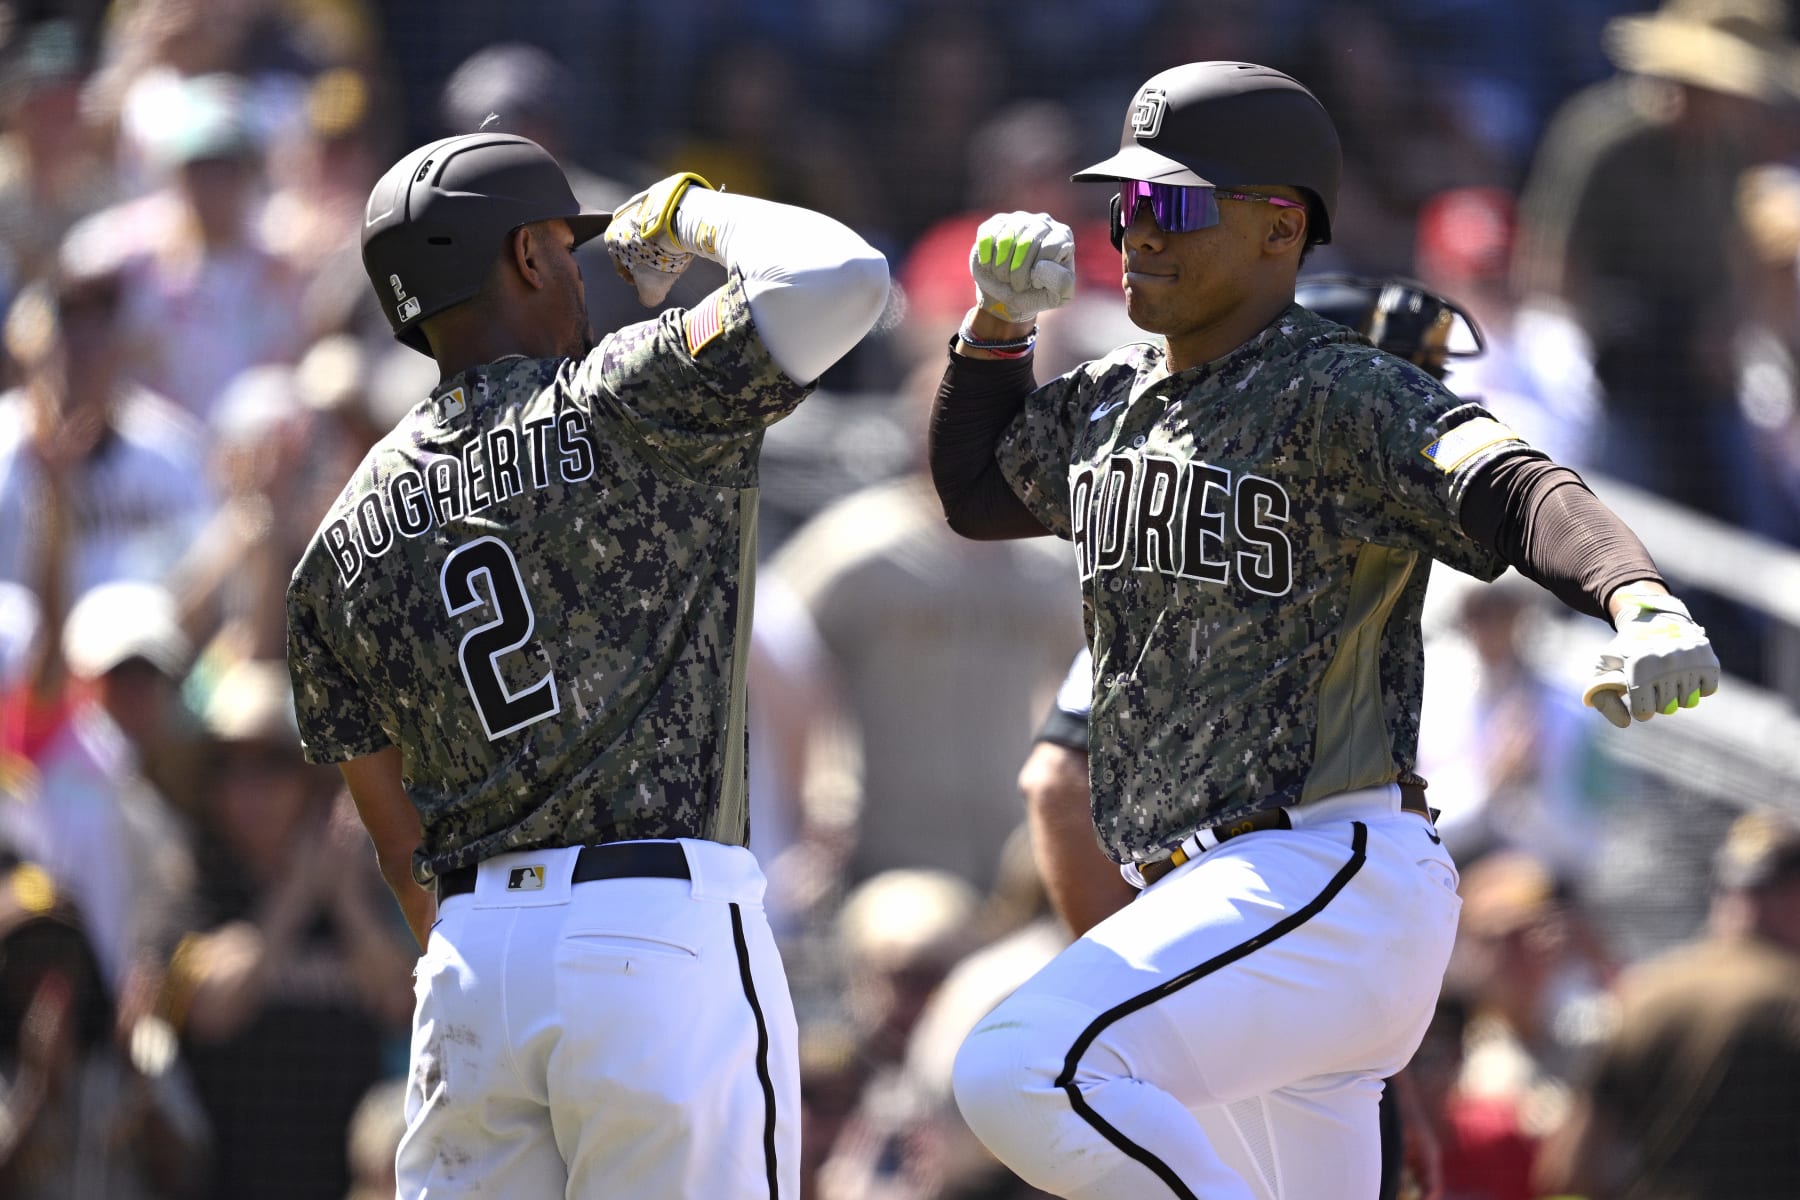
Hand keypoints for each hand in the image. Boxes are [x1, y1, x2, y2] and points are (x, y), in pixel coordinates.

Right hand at [604, 171, 714, 306]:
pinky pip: (662, 218)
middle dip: (648, 260)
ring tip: (674, 253)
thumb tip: (648, 299)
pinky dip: (668, 228)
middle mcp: (620, 217)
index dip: (637, 280)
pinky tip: (679, 237)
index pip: (622, 266)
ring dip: (658, 244)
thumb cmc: (658, 259)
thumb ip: (646, 299)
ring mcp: (639, 202)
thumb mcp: (651, 290)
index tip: (650, 285)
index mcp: (611, 238)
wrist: (679, 223)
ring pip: (648, 232)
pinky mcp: (658, 194)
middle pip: (635, 247)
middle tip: (665, 268)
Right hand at [970, 211, 1074, 323]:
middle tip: (1016, 286)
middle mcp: (1043, 222)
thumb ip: (1061, 282)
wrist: (1010, 292)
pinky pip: (987, 236)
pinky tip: (990, 266)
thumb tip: (1042, 264)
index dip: (1037, 272)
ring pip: (1005, 239)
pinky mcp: (997, 222)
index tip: (1034, 285)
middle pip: (1026, 242)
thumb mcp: (1056, 296)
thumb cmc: (1036, 294)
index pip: (1048, 248)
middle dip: (1017, 272)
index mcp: (1063, 236)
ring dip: (1000, 267)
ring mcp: (1020, 219)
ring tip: (1004, 277)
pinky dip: (986, 258)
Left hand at [1582, 590, 1719, 727]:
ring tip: (1668, 672)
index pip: (1645, 713)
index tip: (1637, 690)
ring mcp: (1690, 660)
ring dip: (1677, 692)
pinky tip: (1686, 670)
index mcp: (1638, 666)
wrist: (1653, 620)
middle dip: (1657, 699)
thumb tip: (1625, 723)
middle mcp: (1666, 662)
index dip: (1640, 706)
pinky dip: (1699, 685)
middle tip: (1652, 678)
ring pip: (1688, 702)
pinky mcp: (1709, 658)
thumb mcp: (1604, 670)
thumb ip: (1604, 700)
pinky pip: (1708, 691)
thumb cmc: (1625, 651)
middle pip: (1667, 709)